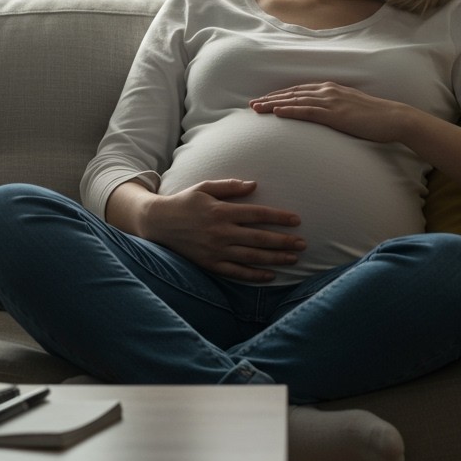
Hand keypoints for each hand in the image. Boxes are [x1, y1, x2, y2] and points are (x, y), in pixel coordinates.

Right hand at [139, 179, 304, 282]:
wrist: (157, 223)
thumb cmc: (184, 202)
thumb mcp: (204, 188)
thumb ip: (230, 187)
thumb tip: (254, 185)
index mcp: (221, 211)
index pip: (257, 214)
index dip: (279, 217)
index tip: (296, 220)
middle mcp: (221, 232)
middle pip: (259, 238)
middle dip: (284, 241)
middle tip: (303, 244)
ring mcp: (216, 250)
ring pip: (252, 256)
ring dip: (275, 258)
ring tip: (294, 259)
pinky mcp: (210, 264)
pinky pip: (236, 272)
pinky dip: (254, 275)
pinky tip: (270, 275)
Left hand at [250, 82, 402, 142]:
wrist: (393, 118)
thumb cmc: (373, 117)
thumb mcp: (350, 109)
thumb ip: (334, 109)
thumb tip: (322, 115)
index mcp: (330, 89)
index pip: (298, 91)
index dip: (279, 96)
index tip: (263, 101)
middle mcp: (327, 91)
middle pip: (292, 94)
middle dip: (270, 99)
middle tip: (251, 105)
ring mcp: (331, 101)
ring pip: (295, 101)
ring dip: (273, 104)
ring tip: (257, 109)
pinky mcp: (335, 114)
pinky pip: (308, 111)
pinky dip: (290, 111)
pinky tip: (277, 113)